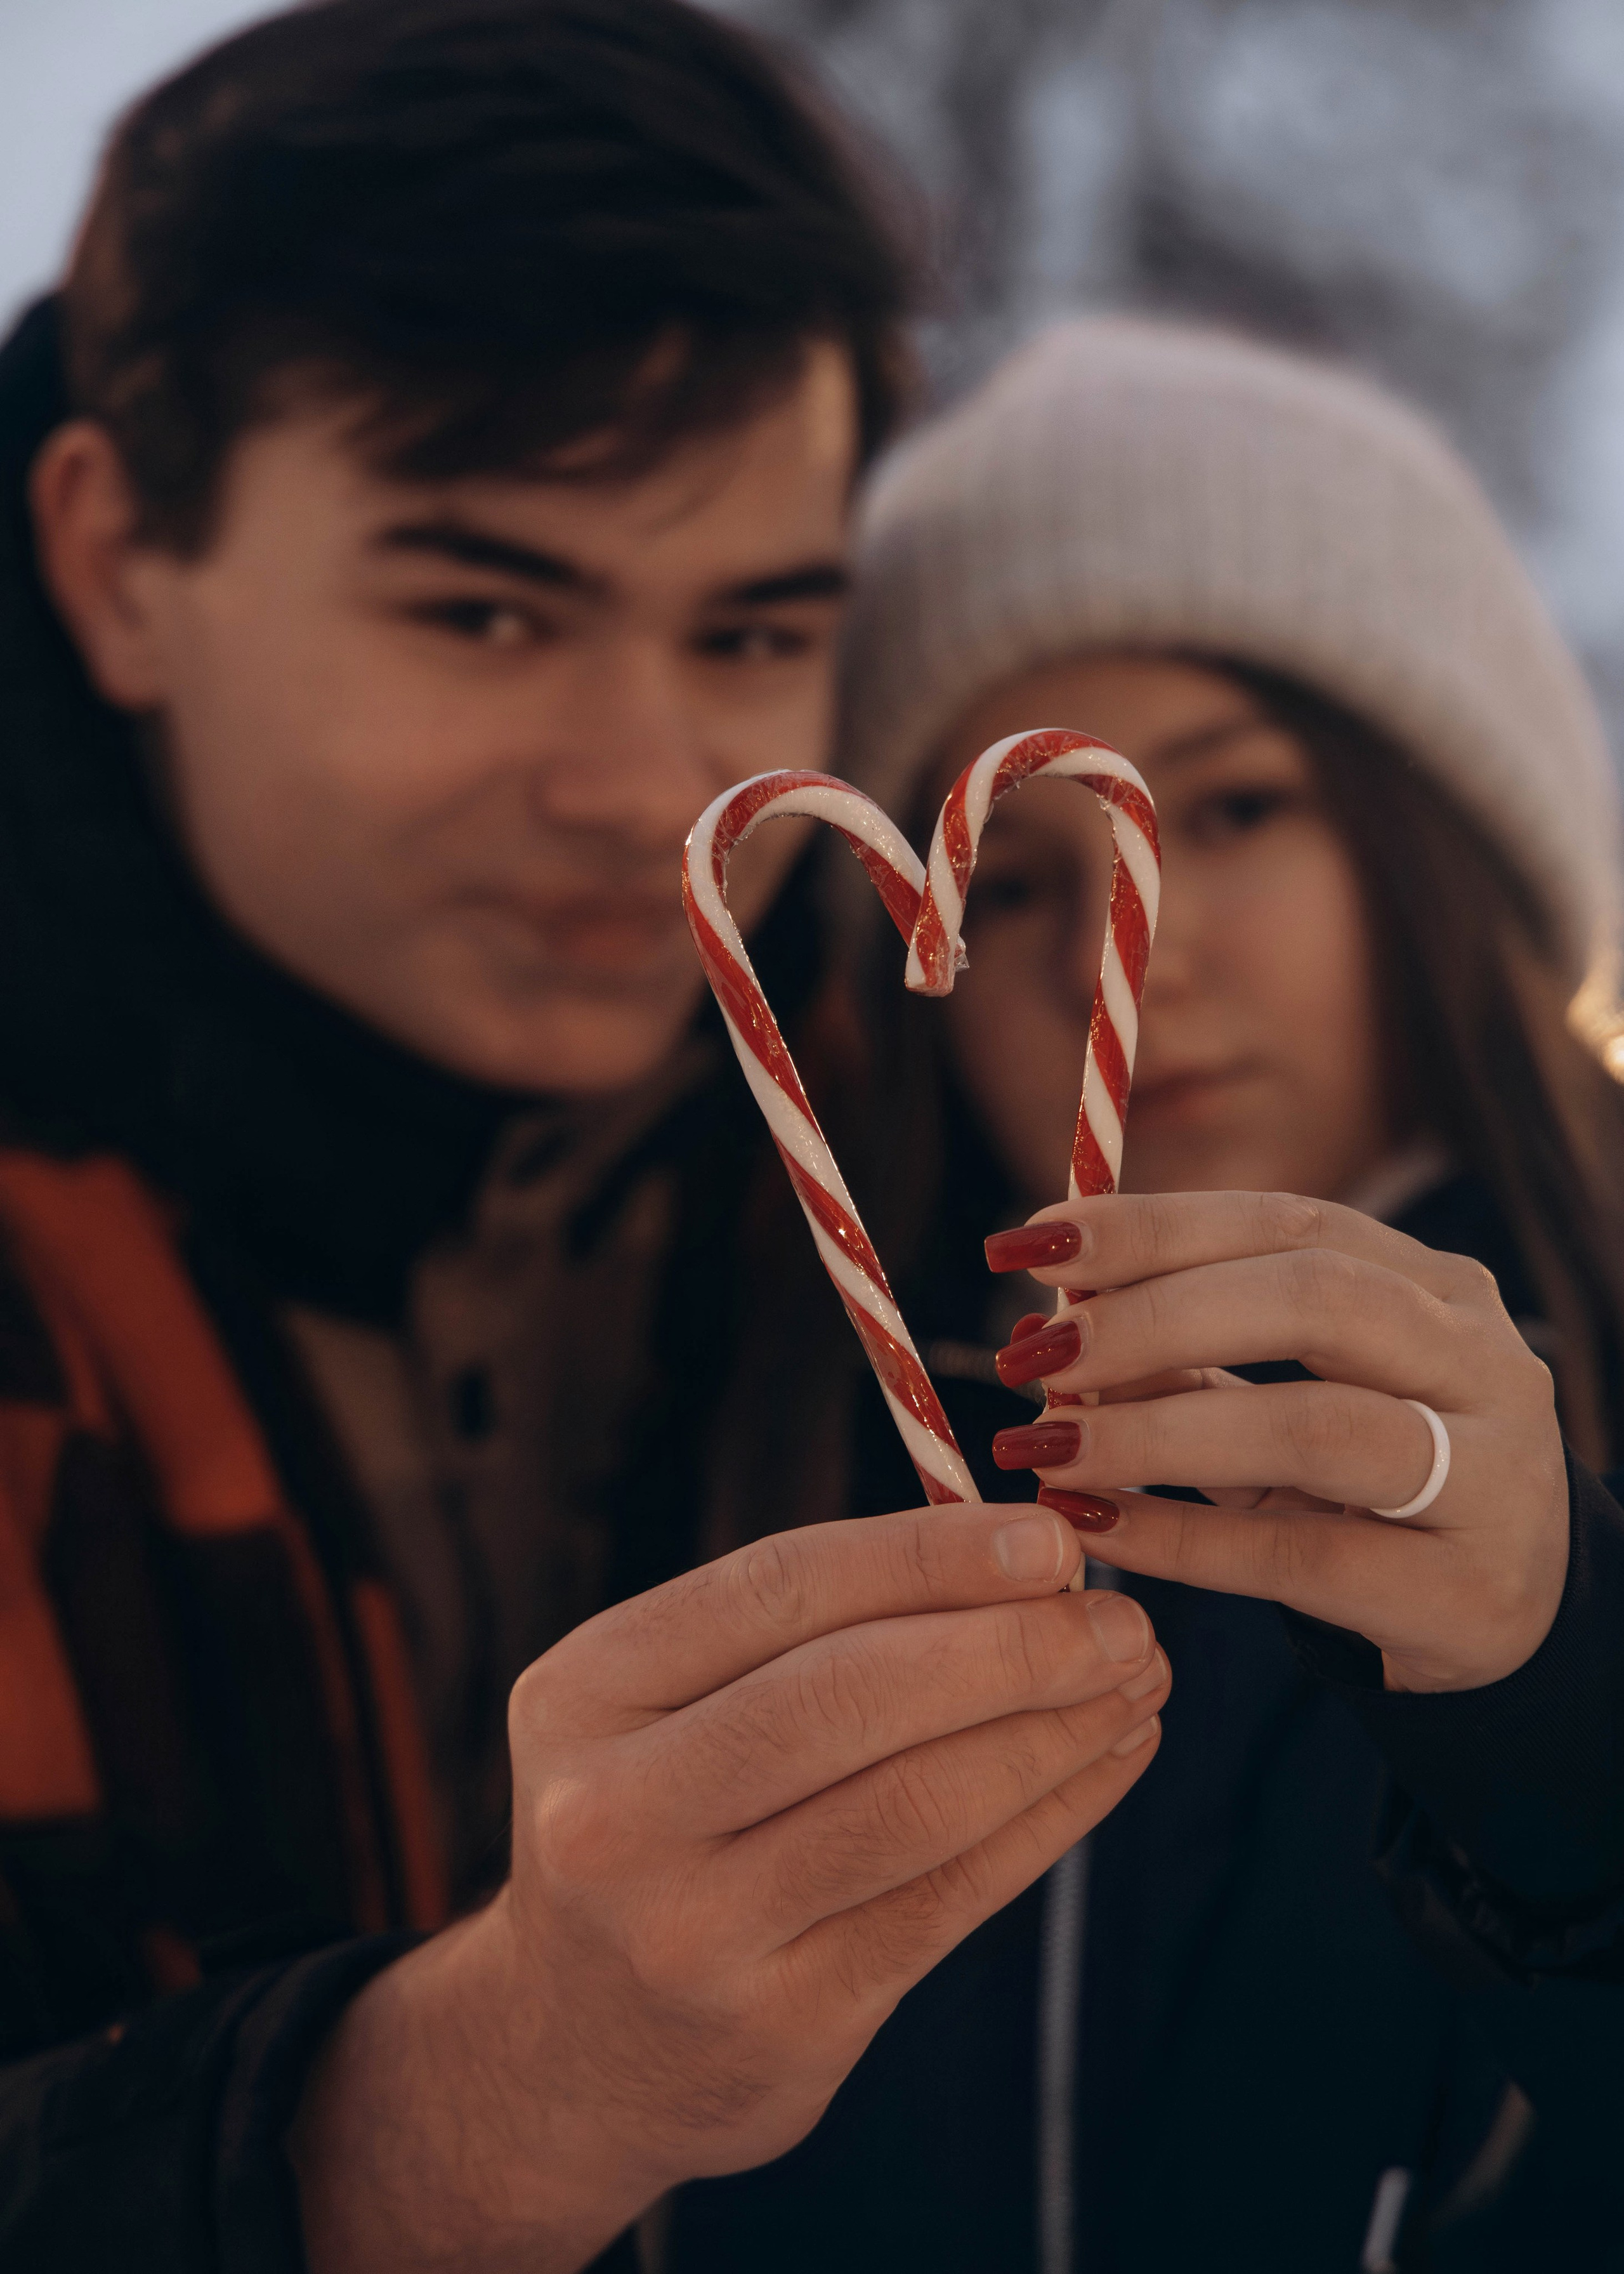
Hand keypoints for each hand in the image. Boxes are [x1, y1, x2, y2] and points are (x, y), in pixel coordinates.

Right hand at [291, 1503, 1167, 2272]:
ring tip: (1136, 1685)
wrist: (571, 2054)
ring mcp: (693, 1932)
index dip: (931, 1556)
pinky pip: (947, 1899)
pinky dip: (1046, 1819)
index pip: (781, 1589)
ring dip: (1053, 1732)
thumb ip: (806, 1630)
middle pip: (852, 1696)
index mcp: (587, 1690)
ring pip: (915, 1804)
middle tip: (1123, 1622)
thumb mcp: (665, 1705)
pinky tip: (1105, 1765)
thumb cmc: (658, 1821)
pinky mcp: (782, 2026)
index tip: (1052, 1541)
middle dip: (1014, 1647)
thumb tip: (1021, 1558)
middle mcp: (616, 1811)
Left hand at [987, 1190, 1567, 1695]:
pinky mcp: (1464, 1592)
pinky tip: (1097, 1528)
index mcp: (1434, 1286)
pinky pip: (1299, 1558)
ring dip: (1159, 1431)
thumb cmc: (1370, 1483)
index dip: (1153, 1228)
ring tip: (1047, 1448)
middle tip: (1036, 1357)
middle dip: (1153, 1319)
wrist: (1507, 1614)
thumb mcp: (1295, 1398)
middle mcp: (1479, 1360)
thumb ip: (1192, 1356)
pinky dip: (1183, 1540)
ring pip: (1314, 1428)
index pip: (1289, 1222)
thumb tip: (1047, 1327)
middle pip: (1312, 1300)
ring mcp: (1490, 1476)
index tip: (1032, 1245)